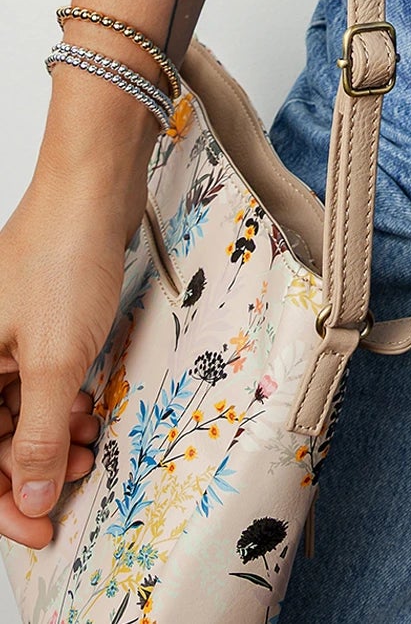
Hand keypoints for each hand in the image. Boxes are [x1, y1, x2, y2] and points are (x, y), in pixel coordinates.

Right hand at [0, 170, 136, 547]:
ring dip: (53, 435)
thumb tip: (32, 498)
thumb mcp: (54, 360)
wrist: (94, 186)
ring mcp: (2, 336)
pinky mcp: (32, 320)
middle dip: (34, 467)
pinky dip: (61, 400)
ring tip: (91, 442)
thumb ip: (41, 435)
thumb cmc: (64, 255)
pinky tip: (88, 407)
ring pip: (16, 411)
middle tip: (76, 482)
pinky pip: (36, 379)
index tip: (38, 531)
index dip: (3, 502)